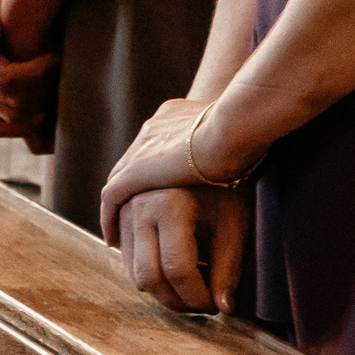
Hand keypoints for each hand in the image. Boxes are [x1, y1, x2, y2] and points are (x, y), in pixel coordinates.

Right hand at [0, 36, 60, 149]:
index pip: (7, 81)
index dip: (39, 75)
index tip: (57, 58)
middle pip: (11, 102)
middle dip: (43, 91)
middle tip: (63, 72)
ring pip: (9, 120)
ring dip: (38, 110)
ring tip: (57, 88)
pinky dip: (24, 126)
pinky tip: (46, 110)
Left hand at [99, 95, 259, 240]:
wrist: (230, 130)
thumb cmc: (243, 133)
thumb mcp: (232, 136)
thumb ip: (228, 143)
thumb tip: (244, 156)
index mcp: (175, 115)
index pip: (156, 141)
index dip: (155, 166)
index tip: (158, 185)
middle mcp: (154, 128)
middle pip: (134, 159)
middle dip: (133, 185)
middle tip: (134, 213)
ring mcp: (142, 147)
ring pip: (120, 179)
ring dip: (120, 205)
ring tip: (121, 231)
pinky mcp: (136, 171)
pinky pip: (112, 197)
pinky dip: (110, 217)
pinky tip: (115, 239)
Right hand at [116, 185, 251, 315]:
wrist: (209, 138)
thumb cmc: (228, 183)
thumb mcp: (233, 224)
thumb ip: (228, 269)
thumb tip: (224, 309)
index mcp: (169, 206)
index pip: (178, 271)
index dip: (198, 298)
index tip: (215, 306)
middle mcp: (139, 205)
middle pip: (148, 276)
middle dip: (175, 300)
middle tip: (199, 304)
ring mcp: (125, 203)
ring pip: (132, 267)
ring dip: (160, 287)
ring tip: (188, 286)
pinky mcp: (118, 203)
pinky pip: (124, 249)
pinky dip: (144, 266)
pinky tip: (166, 270)